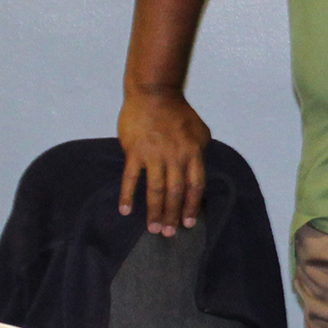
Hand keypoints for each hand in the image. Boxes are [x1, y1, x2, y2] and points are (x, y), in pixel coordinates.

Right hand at [117, 89, 211, 235]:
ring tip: (153, 228)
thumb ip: (201, 151)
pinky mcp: (134, 152)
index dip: (191, 206)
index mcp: (192, 153)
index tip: (188, 223)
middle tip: (169, 233)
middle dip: (173, 216)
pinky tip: (126, 210)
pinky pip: (131, 178)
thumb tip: (199, 171)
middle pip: (175, 193)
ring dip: (154, 212)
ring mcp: (154, 155)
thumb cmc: (177, 111)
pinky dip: (128, 195)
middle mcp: (175, 157)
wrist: (154, 93)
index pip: (195, 186)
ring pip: (155, 190)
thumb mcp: (200, 130)